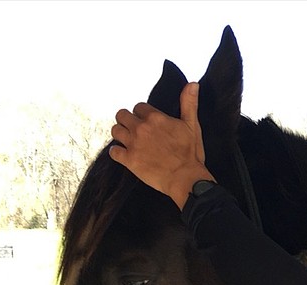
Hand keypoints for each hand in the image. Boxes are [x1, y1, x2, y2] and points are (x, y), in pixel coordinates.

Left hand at [109, 82, 214, 208]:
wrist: (186, 178)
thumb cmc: (191, 154)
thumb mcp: (192, 125)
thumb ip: (189, 103)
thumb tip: (193, 84)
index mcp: (155, 118)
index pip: (139, 107)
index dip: (142, 113)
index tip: (147, 121)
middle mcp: (141, 128)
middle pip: (122, 115)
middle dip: (127, 120)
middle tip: (135, 129)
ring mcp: (133, 144)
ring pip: (115, 131)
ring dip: (120, 134)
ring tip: (129, 140)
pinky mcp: (129, 160)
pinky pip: (113, 152)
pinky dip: (117, 152)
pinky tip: (124, 154)